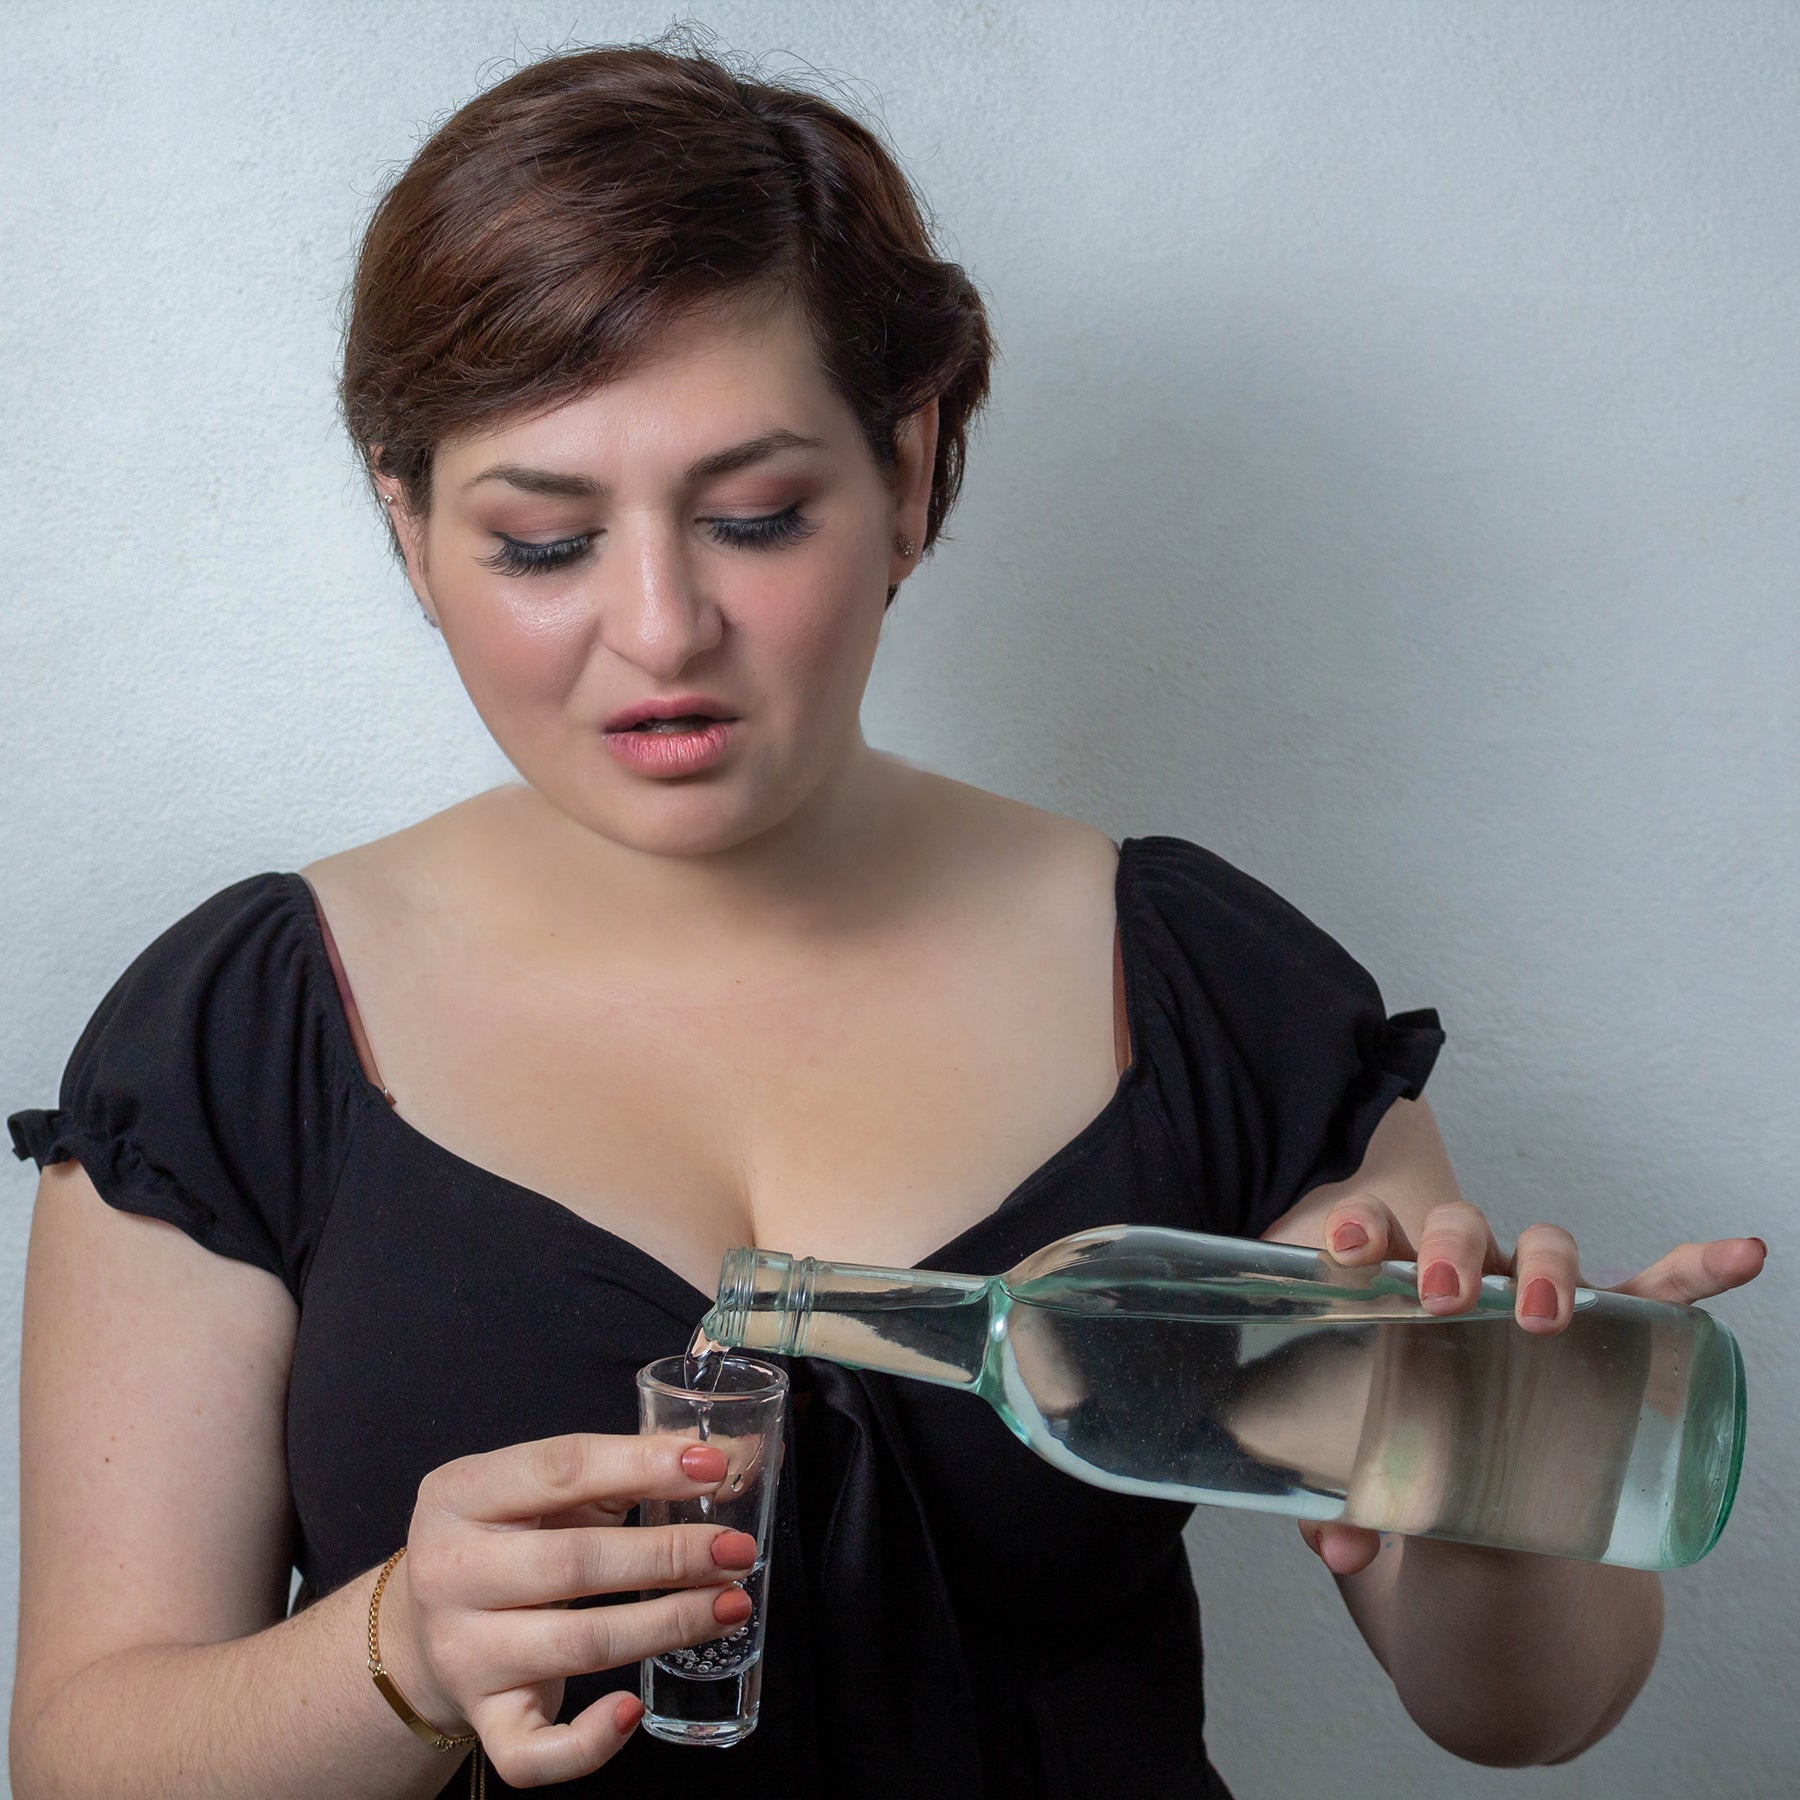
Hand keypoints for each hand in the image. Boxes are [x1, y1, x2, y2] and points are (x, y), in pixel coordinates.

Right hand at [381, 1432, 757, 1786]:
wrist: (422, 1628)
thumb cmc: (509, 1541)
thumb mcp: (547, 1492)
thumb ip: (631, 1470)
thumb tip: (733, 1454)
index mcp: (462, 1493)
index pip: (562, 1468)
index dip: (643, 1464)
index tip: (713, 1467)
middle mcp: (451, 1571)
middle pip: (574, 1562)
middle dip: (668, 1555)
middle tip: (736, 1550)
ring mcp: (462, 1652)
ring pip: (577, 1645)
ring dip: (666, 1625)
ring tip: (729, 1605)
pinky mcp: (483, 1718)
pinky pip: (532, 1751)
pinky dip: (589, 1740)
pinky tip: (634, 1708)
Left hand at [1294, 1197, 1766, 1576]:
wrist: (1483, 1472)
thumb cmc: (1410, 1443)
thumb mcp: (1368, 1471)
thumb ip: (1339, 1507)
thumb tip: (1338, 1552)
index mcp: (1397, 1290)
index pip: (1375, 1235)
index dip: (1362, 1225)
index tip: (1350, 1245)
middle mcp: (1469, 1278)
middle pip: (1460, 1229)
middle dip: (1453, 1250)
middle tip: (1443, 1298)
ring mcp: (1539, 1299)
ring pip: (1545, 1249)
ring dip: (1548, 1267)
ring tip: (1542, 1315)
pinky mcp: (1611, 1331)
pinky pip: (1659, 1289)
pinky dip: (1698, 1270)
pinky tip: (1741, 1256)